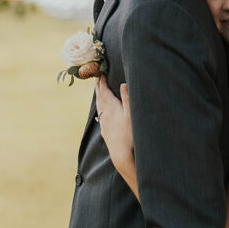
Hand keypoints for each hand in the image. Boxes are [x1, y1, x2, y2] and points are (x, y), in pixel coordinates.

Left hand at [95, 77, 136, 192]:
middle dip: (98, 87)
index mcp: (111, 108)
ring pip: (99, 107)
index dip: (102, 81)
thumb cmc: (129, 134)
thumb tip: (123, 83)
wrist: (121, 155)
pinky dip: (100, 110)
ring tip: (98, 91)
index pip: (104, 91)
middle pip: (99, 97)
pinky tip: (101, 113)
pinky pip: (100, 117)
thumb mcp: (131, 114)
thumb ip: (127, 98)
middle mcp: (105, 114)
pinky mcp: (105, 132)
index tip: (101, 72)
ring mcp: (104, 124)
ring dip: (98, 97)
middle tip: (97, 78)